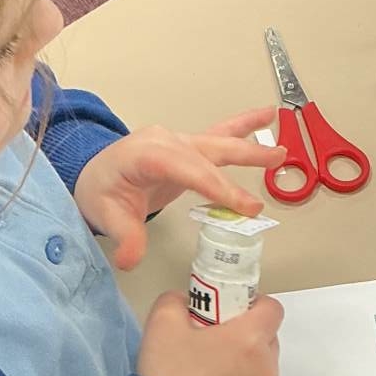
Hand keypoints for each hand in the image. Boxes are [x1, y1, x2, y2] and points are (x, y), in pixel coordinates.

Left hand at [74, 109, 275, 270]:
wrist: (94, 175)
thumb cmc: (101, 191)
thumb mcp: (107, 216)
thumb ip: (124, 237)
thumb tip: (131, 259)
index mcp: (145, 154)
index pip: (186, 168)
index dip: (217, 186)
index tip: (244, 206)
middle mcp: (165, 141)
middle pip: (206, 155)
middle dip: (240, 166)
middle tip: (267, 184)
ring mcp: (178, 141)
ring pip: (218, 142)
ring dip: (250, 147)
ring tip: (280, 151)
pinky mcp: (187, 146)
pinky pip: (218, 135)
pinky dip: (243, 127)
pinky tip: (268, 116)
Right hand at [137, 291, 282, 375]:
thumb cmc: (169, 375)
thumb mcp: (161, 325)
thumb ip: (176, 302)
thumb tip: (185, 302)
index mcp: (250, 338)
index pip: (272, 309)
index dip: (254, 306)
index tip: (231, 314)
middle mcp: (267, 367)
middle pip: (269, 341)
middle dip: (248, 338)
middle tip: (215, 346)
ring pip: (265, 373)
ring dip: (247, 369)